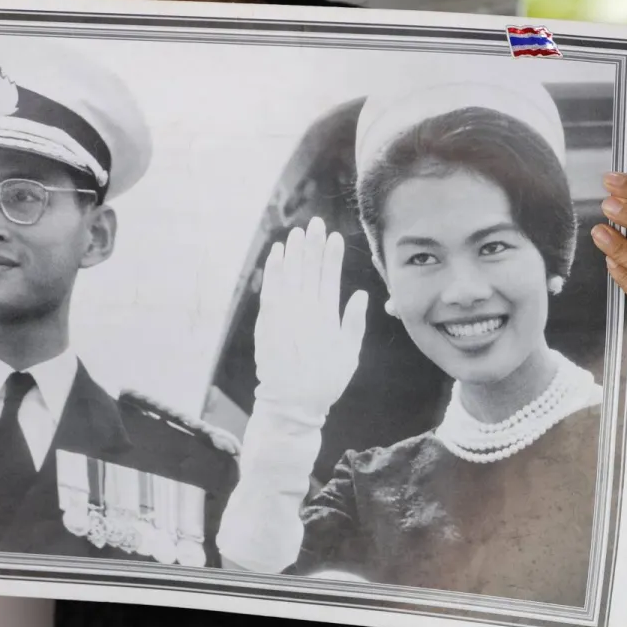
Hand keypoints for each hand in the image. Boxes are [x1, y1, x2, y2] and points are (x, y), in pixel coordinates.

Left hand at [253, 217, 368, 422]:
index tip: (334, 236)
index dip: (332, 255)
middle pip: (309, 270)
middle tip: (315, 223)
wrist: (290, 403)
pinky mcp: (267, 321)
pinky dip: (274, 269)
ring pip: (289, 274)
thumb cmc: (324, 381)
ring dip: (293, 252)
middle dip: (313, 245)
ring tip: (297, 232)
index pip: (330, 277)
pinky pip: (270, 288)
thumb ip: (354, 322)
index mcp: (327, 317)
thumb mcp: (349, 354)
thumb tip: (360, 294)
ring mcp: (284, 315)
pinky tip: (277, 254)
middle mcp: (305, 311)